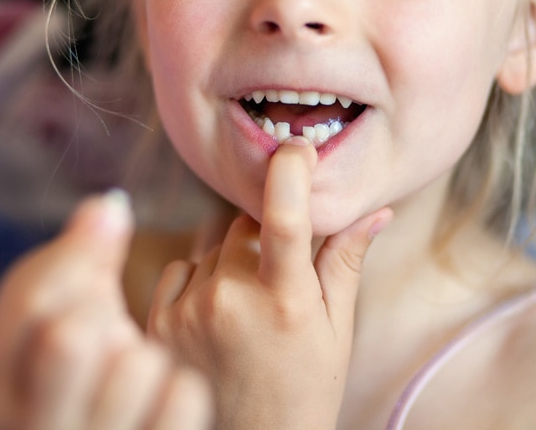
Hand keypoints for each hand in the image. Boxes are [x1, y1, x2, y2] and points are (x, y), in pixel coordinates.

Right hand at [0, 192, 212, 429]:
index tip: (100, 260)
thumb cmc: (89, 372)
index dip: (78, 262)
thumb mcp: (66, 318)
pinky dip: (182, 386)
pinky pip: (185, 395)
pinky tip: (162, 398)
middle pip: (69, 337)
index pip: (30, 301)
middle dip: (102, 315)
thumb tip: (110, 205)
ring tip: (134, 372)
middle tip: (110, 330)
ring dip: (147, 355)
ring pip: (135, 365)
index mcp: (2, 389)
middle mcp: (36, 428)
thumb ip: (79, 260)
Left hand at [149, 138, 391, 429]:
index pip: (285, 218)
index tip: (297, 148)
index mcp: (287, 301)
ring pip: (213, 245)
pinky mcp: (159, 321)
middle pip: (246, 224)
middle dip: (264, 234)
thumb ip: (347, 262)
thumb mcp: (337, 329)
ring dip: (231, 259)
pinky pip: (180, 268)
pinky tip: (216, 313)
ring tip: (247, 306)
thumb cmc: (306, 388)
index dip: (291, 170)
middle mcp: (233, 300)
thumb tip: (376, 210)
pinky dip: (198, 279)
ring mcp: (190, 310)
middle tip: (279, 275)